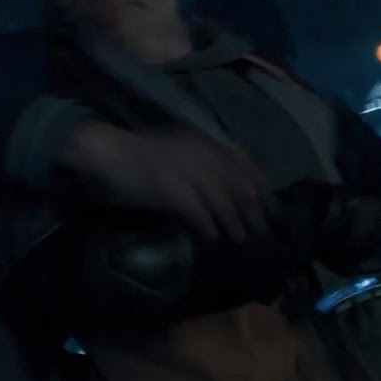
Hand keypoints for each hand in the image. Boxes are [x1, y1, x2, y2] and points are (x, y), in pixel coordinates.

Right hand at [59, 121, 274, 242]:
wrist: (107, 152)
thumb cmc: (141, 157)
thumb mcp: (179, 155)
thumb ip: (202, 169)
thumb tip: (228, 195)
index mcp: (202, 143)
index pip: (242, 163)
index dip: (261, 186)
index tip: (273, 206)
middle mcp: (197, 153)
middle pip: (236, 182)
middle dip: (253, 207)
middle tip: (262, 229)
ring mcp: (182, 168)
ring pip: (220, 197)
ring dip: (233, 220)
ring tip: (241, 237)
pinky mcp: (167, 185)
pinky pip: (195, 208)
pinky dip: (207, 223)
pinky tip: (212, 235)